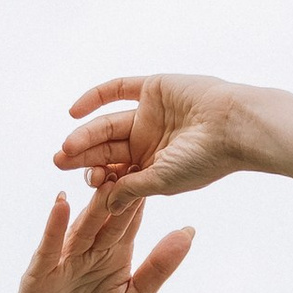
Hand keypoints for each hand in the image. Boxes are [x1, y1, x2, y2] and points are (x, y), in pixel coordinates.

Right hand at [10, 183, 193, 292]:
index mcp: (115, 252)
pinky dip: (55, 225)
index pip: (131, 220)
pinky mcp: (41, 270)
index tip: (158, 170)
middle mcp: (90, 247)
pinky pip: (50, 245)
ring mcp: (64, 256)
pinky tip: (62, 202)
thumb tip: (189, 231)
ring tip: (103, 177)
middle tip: (131, 160)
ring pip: (82, 225)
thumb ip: (159, 267)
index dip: (142, 198)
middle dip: (118, 191)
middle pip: (107, 216)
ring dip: (92, 203)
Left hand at [54, 72, 270, 203]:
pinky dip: (94, 97)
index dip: (98, 177)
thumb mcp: (161, 180)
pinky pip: (116, 90)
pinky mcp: (152, 88)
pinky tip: (74, 112)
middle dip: (83, 156)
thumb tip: (105, 203)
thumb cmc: (205, 159)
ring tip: (68, 146)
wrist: (233, 125)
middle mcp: (151, 140)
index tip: (85, 184)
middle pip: (107, 148)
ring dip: (86, 134)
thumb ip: (131, 189)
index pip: (117, 172)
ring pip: (109, 124)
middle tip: (59, 161)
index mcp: (155, 166)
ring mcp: (151, 114)